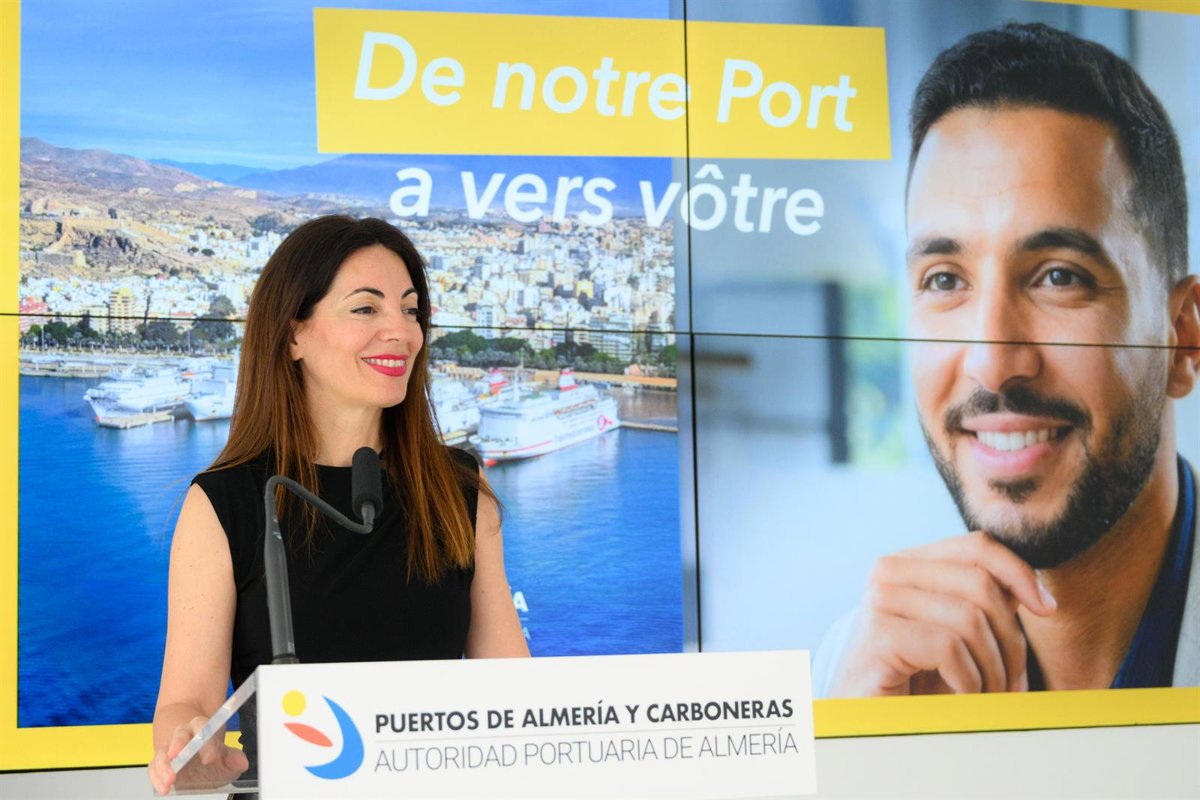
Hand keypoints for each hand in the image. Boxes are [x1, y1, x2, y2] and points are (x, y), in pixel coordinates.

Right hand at [148, 716, 248, 795]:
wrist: (195, 757)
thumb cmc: (211, 756)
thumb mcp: (226, 758)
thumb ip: (233, 759)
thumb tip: (241, 761)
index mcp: (202, 729)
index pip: (203, 728)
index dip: (206, 742)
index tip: (210, 758)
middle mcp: (184, 736)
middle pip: (179, 735)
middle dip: (179, 746)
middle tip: (179, 758)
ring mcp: (170, 750)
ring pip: (163, 752)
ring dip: (164, 766)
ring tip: (169, 781)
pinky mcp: (159, 765)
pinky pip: (153, 768)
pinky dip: (156, 778)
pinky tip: (162, 788)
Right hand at [831, 532, 1056, 695]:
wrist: (869, 719)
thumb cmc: (919, 679)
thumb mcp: (959, 634)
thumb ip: (986, 604)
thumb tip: (1032, 591)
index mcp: (911, 562)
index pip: (978, 546)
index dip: (1019, 573)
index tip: (1047, 609)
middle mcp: (890, 571)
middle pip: (980, 583)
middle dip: (1010, 638)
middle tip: (1012, 683)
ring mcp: (879, 600)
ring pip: (969, 618)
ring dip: (993, 669)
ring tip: (988, 696)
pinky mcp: (878, 635)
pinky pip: (948, 647)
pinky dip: (968, 680)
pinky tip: (961, 696)